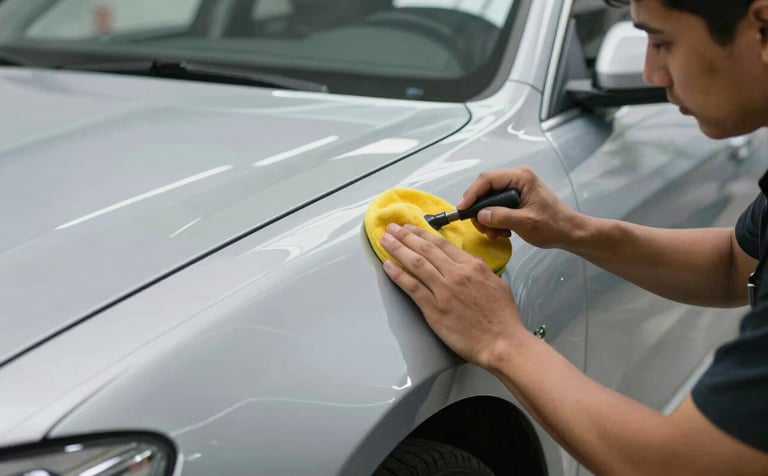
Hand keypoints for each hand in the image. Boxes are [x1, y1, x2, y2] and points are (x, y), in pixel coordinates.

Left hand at [380, 223, 524, 367]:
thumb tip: (471, 261)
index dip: (423, 234)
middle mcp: (456, 273)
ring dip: (398, 249)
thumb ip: (481, 270)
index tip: (410, 227)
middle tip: (391, 228)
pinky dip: (398, 275)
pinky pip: (412, 287)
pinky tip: (387, 266)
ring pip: (416, 263)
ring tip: (385, 239)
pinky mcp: (434, 309)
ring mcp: (443, 290)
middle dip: (406, 236)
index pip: (442, 244)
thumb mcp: (497, 283)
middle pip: (426, 249)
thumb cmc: (503, 317)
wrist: (501, 342)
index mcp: (472, 266)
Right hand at [457, 166, 581, 248]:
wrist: (569, 232)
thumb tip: (480, 215)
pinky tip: (501, 232)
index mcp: (520, 177)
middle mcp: (516, 178)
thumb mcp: (526, 223)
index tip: (462, 210)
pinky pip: (496, 206)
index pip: (487, 180)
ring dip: (487, 218)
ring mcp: (515, 188)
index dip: (471, 194)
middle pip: (485, 189)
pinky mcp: (515, 198)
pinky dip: (494, 220)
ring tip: (494, 233)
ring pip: (488, 200)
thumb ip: (502, 217)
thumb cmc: (553, 226)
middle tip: (481, 228)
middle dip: (479, 210)